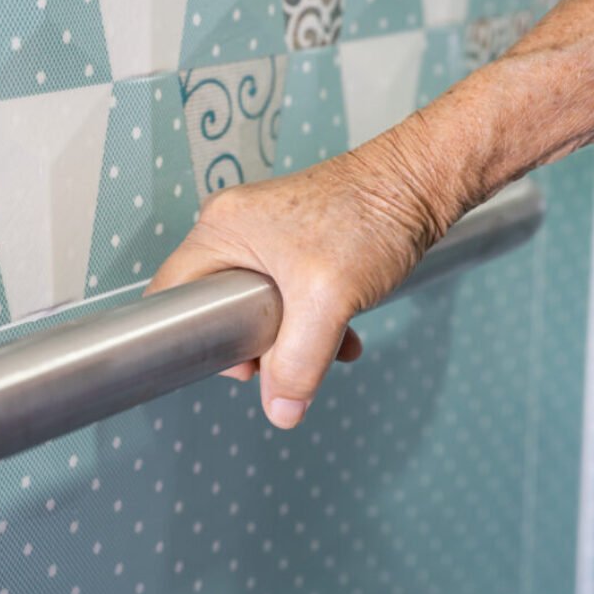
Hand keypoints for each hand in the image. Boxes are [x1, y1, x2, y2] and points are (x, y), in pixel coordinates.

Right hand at [146, 125, 465, 428]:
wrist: (420, 183)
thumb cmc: (372, 215)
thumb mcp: (328, 300)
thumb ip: (299, 361)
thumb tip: (282, 410)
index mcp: (220, 230)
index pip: (172, 296)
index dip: (196, 339)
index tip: (241, 360)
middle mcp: (233, 228)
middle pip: (215, 308)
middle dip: (256, 342)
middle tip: (286, 354)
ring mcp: (264, 235)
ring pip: (255, 307)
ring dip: (291, 336)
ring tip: (326, 344)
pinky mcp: (294, 243)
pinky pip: (285, 295)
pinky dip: (311, 320)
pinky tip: (344, 331)